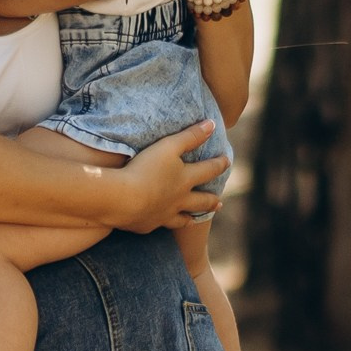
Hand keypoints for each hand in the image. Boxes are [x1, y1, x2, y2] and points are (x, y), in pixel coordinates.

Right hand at [112, 120, 229, 232]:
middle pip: (201, 201)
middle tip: (219, 203)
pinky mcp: (147, 225)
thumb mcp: (168, 146)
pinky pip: (159, 226)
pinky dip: (163, 224)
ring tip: (196, 219)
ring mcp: (164, 215)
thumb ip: (190, 136)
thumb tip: (212, 124)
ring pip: (183, 219)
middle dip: (211, 201)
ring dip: (191, 217)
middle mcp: (179, 200)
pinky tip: (160, 223)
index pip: (208, 170)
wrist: (123, 200)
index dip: (219, 164)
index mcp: (185, 179)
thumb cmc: (146, 169)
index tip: (227, 162)